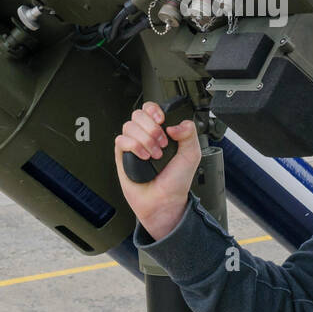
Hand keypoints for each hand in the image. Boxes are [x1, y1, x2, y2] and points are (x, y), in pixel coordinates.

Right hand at [114, 101, 202, 239]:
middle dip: (151, 128)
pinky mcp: (122, 156)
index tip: (162, 120)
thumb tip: (174, 124)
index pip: (151, 109)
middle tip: (162, 143)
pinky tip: (144, 157)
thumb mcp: (192, 154)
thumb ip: (189, 133)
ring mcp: (133, 145)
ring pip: (129, 126)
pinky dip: (133, 146)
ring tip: (155, 155)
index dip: (154, 110)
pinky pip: (121, 140)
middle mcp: (145, 136)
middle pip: (138, 114)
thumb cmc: (176, 181)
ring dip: (144, 139)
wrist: (165, 201)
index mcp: (161, 132)